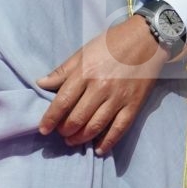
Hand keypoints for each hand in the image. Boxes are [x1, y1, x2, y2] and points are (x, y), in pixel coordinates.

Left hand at [37, 17, 165, 154]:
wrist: (146, 39)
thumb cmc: (111, 44)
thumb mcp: (83, 52)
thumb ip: (62, 71)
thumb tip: (40, 84)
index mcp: (85, 72)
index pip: (62, 102)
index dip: (50, 118)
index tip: (43, 129)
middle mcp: (100, 87)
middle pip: (77, 118)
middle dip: (65, 130)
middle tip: (61, 133)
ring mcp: (118, 98)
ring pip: (95, 126)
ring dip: (81, 138)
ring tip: (73, 140)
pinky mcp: (133, 105)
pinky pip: (119, 129)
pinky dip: (107, 142)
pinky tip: (98, 148)